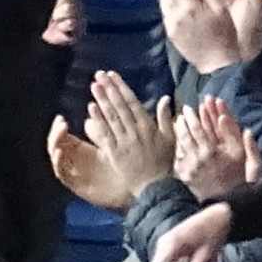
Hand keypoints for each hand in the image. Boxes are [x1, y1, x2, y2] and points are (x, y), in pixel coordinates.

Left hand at [68, 74, 176, 200]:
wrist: (155, 187)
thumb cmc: (164, 163)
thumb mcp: (170, 139)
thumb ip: (166, 118)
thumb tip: (165, 98)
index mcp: (148, 126)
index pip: (132, 102)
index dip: (121, 87)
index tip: (112, 75)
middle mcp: (135, 131)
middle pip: (120, 106)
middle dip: (109, 89)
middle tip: (99, 74)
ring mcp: (124, 142)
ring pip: (111, 117)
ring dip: (102, 100)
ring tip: (94, 86)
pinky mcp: (115, 153)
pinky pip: (105, 134)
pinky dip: (98, 120)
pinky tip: (91, 108)